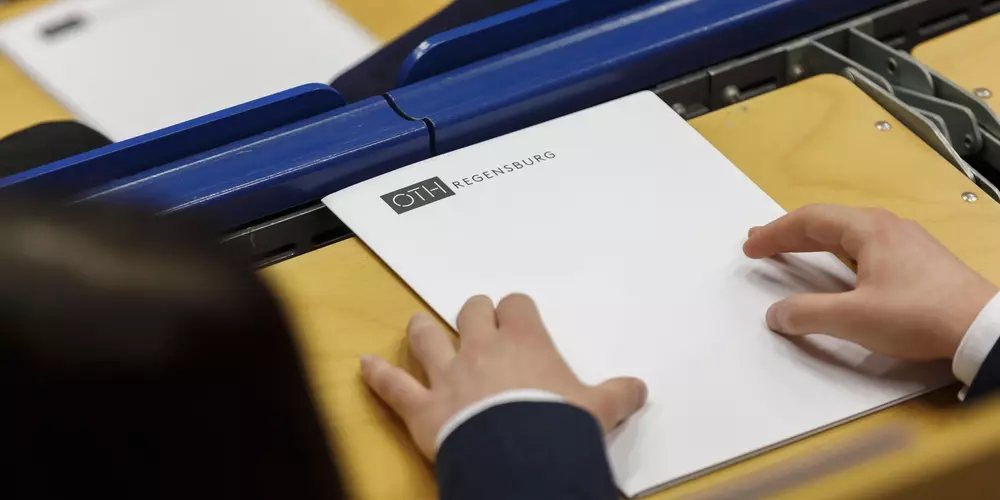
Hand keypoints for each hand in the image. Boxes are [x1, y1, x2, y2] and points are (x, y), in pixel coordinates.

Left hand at [360, 293, 646, 459]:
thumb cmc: (560, 425)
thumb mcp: (600, 409)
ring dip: (422, 331)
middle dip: (473, 313)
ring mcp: (449, 375)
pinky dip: (378, 377)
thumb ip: (618, 395)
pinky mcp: (424, 408)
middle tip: (476, 318)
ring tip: (418, 324)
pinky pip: (395, 387)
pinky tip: (363, 366)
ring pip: (428, 338)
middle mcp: (482, 348)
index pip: (516, 306)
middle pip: (470, 312)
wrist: (523, 456)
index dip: (515, 308)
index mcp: (524, 341)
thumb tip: (639, 388)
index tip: (517, 314)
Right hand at [744, 204, 997, 360]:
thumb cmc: (919, 315)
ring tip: (791, 249)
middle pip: (827, 223)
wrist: (982, 328)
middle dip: (790, 233)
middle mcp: (886, 226)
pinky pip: (865, 246)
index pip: (809, 221)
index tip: (750, 247)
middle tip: (761, 242)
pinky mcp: (919, 260)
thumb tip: (776, 314)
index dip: (774, 233)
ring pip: (847, 233)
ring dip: (814, 241)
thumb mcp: (853, 318)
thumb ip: (807, 314)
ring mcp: (906, 241)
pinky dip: (837, 252)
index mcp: (868, 229)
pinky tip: (837, 265)